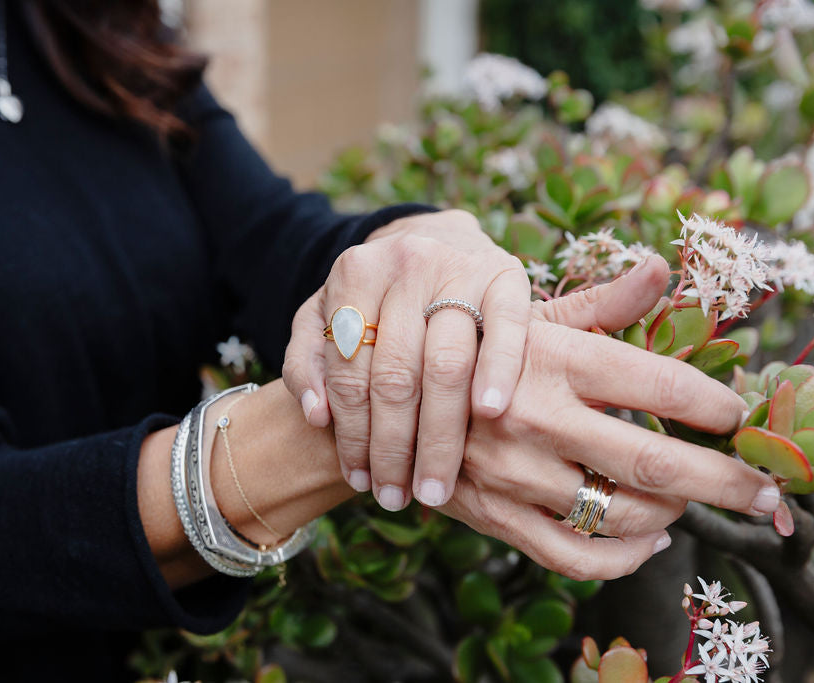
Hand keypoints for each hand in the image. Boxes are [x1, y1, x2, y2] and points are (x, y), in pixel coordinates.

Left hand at [283, 210, 530, 511]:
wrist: (439, 239)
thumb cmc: (376, 296)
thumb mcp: (324, 316)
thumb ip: (307, 361)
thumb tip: (315, 416)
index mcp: (353, 274)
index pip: (349, 371)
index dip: (352, 434)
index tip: (359, 480)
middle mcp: (405, 265)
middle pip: (396, 376)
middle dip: (394, 447)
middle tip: (396, 496)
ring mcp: (458, 268)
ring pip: (446, 365)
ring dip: (440, 435)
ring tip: (435, 487)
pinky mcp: (506, 274)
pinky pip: (504, 330)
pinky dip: (498, 372)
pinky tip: (489, 414)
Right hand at [441, 256, 779, 579]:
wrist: (386, 399)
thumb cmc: (470, 351)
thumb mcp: (527, 316)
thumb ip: (600, 302)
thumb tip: (660, 268)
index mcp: (553, 357)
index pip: (661, 385)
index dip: (716, 407)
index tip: (737, 417)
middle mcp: (536, 417)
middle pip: (656, 461)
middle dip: (727, 483)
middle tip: (766, 493)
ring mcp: (512, 473)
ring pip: (622, 515)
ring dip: (672, 515)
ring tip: (684, 501)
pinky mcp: (492, 515)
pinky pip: (575, 557)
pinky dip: (624, 560)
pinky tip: (645, 542)